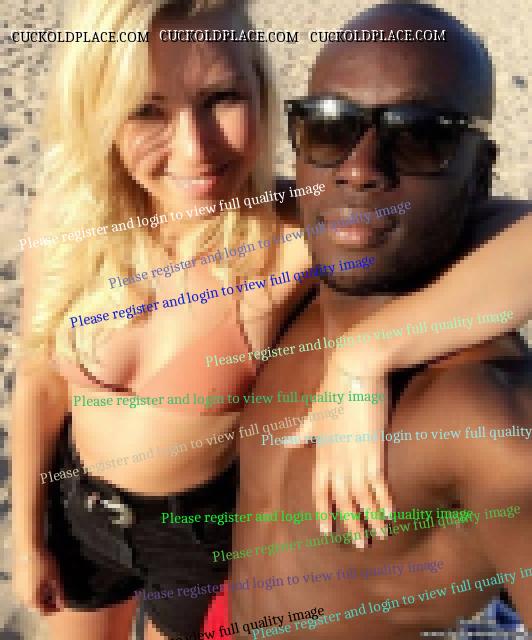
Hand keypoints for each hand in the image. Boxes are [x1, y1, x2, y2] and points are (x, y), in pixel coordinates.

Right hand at [13, 546, 64, 613]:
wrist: (28, 546)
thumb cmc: (43, 563)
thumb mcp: (56, 578)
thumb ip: (60, 593)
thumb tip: (63, 604)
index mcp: (32, 600)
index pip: (44, 612)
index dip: (55, 609)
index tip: (63, 604)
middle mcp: (22, 598)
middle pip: (37, 605)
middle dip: (49, 602)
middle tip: (59, 594)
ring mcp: (18, 589)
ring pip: (32, 597)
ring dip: (42, 594)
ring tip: (53, 586)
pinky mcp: (17, 581)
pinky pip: (27, 589)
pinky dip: (36, 588)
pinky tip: (44, 579)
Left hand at [285, 372, 392, 547]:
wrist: (353, 371)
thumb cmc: (333, 390)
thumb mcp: (314, 414)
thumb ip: (302, 433)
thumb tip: (285, 442)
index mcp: (321, 453)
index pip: (320, 490)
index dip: (324, 510)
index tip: (327, 531)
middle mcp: (336, 461)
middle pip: (342, 501)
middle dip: (351, 523)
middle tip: (360, 544)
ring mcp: (355, 459)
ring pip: (361, 499)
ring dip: (371, 519)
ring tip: (380, 535)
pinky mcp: (373, 452)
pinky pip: (378, 485)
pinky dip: (384, 502)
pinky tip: (391, 514)